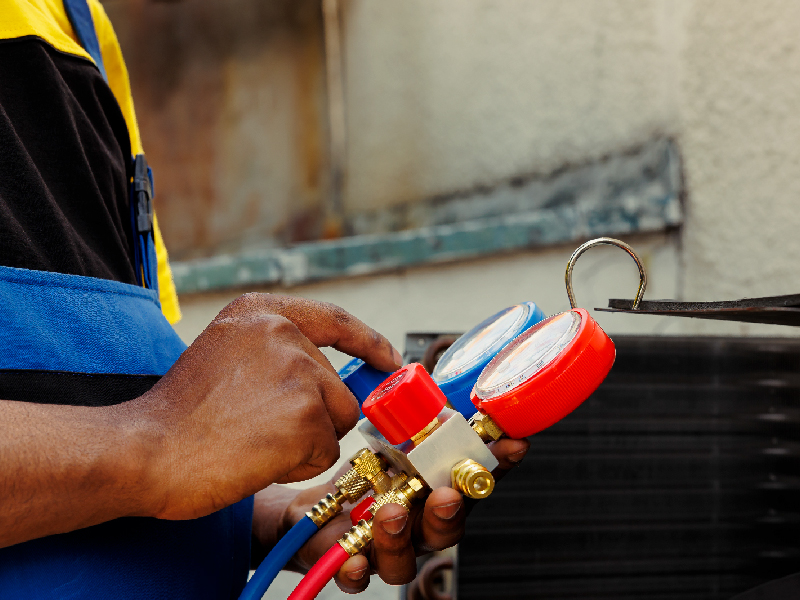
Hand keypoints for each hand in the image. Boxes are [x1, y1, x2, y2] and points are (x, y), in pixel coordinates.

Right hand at [122, 293, 402, 519]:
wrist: (145, 450)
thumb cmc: (181, 417)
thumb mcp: (227, 357)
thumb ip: (277, 356)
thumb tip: (332, 381)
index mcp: (261, 313)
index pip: (335, 319)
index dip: (368, 342)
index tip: (390, 359)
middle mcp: (284, 333)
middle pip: (338, 388)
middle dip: (312, 419)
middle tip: (257, 430)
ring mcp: (298, 371)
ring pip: (336, 421)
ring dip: (304, 442)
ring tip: (252, 441)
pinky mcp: (305, 414)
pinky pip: (325, 452)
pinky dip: (297, 465)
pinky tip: (256, 457)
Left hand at [255, 437, 530, 592]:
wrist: (314, 509)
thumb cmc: (362, 476)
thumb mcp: (388, 442)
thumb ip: (414, 423)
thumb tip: (431, 386)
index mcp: (434, 492)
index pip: (474, 481)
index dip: (497, 465)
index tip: (512, 445)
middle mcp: (418, 526)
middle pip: (446, 530)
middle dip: (448, 513)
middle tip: (445, 495)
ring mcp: (387, 549)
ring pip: (404, 559)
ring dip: (399, 537)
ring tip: (389, 513)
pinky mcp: (350, 564)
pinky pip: (358, 579)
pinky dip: (356, 571)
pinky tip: (352, 560)